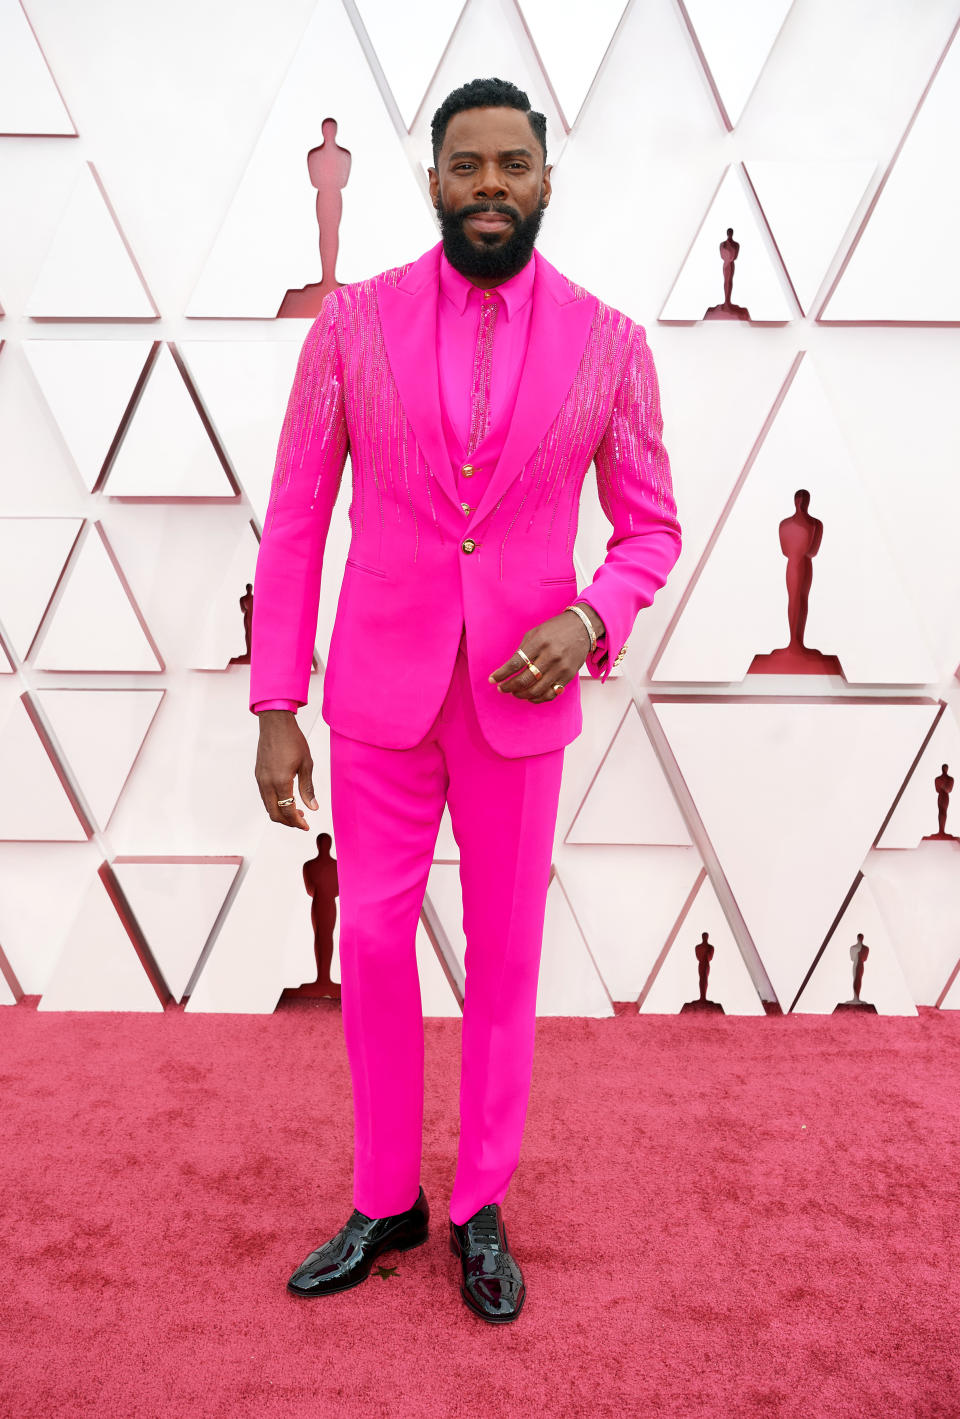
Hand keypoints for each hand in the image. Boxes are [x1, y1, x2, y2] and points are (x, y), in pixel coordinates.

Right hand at [254, 710, 317, 829]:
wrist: (275, 724)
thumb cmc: (292, 740)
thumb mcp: (306, 764)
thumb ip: (308, 788)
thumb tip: (313, 807)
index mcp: (280, 781)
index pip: (288, 810)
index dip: (297, 822)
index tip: (306, 826)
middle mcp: (267, 783)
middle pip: (274, 813)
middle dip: (288, 822)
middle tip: (302, 822)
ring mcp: (260, 779)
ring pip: (268, 806)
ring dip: (281, 813)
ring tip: (297, 811)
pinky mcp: (258, 774)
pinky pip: (265, 796)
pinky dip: (275, 803)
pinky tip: (286, 799)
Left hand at [489, 608, 598, 700]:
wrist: (583, 628)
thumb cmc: (555, 629)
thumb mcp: (535, 633)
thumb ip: (523, 650)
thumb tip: (509, 669)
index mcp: (539, 642)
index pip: (516, 663)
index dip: (502, 674)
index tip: (492, 679)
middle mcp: (551, 656)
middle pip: (525, 680)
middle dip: (509, 687)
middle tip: (502, 688)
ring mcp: (561, 668)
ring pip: (536, 690)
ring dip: (521, 694)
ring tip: (514, 692)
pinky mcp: (568, 676)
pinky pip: (550, 694)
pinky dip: (537, 698)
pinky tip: (529, 696)